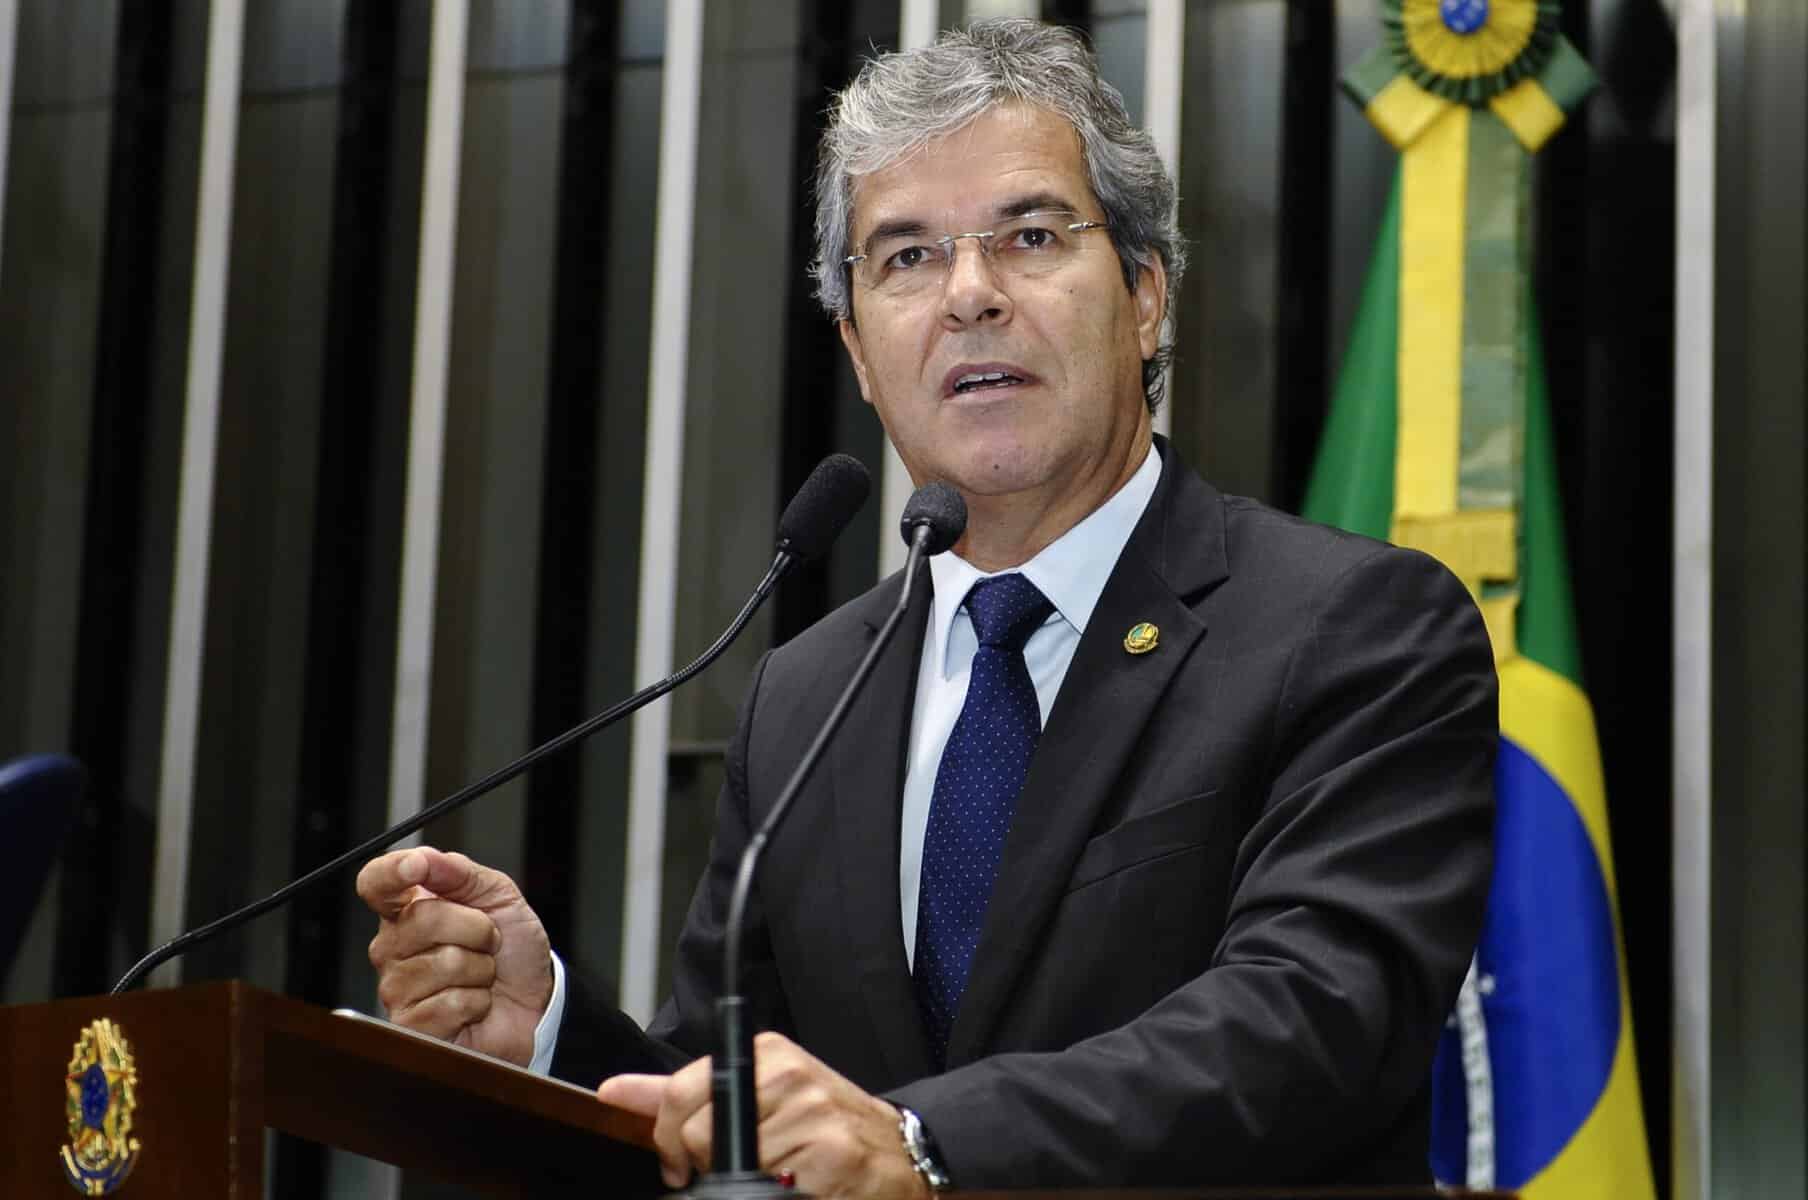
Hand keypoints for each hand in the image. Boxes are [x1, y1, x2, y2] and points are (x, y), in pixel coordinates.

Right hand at [356, 846, 552, 1066]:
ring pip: (444, 962)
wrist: (535, 1002)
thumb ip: (461, 872)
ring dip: (481, 968)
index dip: (391, 872)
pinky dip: (478, 1002)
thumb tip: (425, 857)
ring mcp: (398, 988)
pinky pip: (449, 1002)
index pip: (375, 883)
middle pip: (423, 918)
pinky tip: (474, 1004)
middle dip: (476, 927)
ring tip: (481, 975)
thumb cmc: (513, 951)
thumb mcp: (499, 896)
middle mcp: (394, 948)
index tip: (417, 867)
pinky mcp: (411, 1027)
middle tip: (487, 941)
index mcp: (409, 910)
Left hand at [597, 1032, 929, 1199]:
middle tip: (750, 1167)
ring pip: (733, 1170)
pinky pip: (769, 1191)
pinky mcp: (832, 1159)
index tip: (681, 1162)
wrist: (903, 1155)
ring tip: (784, 1174)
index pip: (683, 1093)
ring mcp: (814, 1117)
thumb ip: (681, 1094)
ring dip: (753, 1183)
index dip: (670, 1141)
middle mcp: (790, 1076)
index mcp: (768, 1054)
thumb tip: (614, 1093)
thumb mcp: (756, 1094)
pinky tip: (803, 1186)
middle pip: (700, 1138)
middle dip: (712, 1167)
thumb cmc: (826, 1127)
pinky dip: (781, 1195)